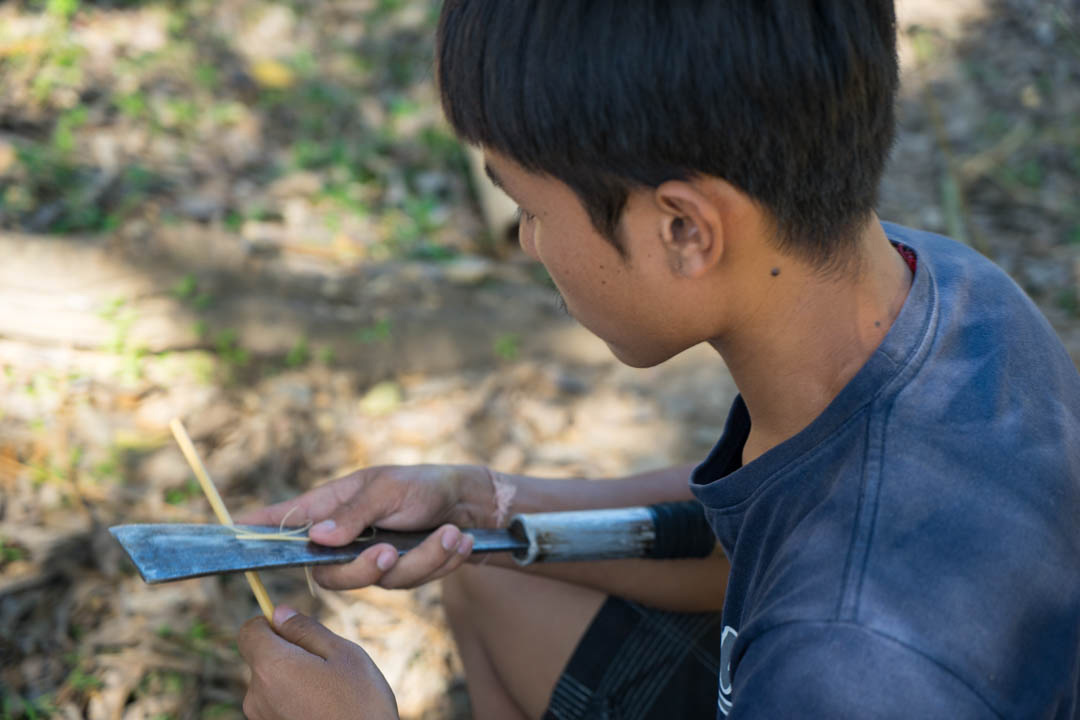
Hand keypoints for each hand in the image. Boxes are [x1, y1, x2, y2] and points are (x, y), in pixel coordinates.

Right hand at [235, 464, 495, 589]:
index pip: (281, 522)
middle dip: (366, 569)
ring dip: (423, 557)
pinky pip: (413, 582)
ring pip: (380, 582)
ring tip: (451, 533)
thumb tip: (317, 539)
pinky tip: (459, 540)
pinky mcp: (399, 574)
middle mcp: (342, 539)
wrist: (470, 504)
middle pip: (329, 575)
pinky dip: (442, 560)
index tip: (229, 534)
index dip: (253, 532)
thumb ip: (353, 515)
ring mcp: (369, 560)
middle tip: (393, 552)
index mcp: (330, 507)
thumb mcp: (387, 490)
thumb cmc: (422, 486)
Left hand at [238, 605, 397, 719]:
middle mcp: (256, 695)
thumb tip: (279, 612)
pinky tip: (322, 710)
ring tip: (329, 693)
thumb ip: (307, 630)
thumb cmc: (360, 704)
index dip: (269, 623)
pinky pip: (277, 705)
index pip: (249, 631)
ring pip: (272, 683)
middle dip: (290, 654)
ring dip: (294, 679)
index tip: (296, 629)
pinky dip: (295, 701)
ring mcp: (261, 718)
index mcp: (272, 666)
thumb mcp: (343, 655)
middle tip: (327, 666)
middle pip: (263, 658)